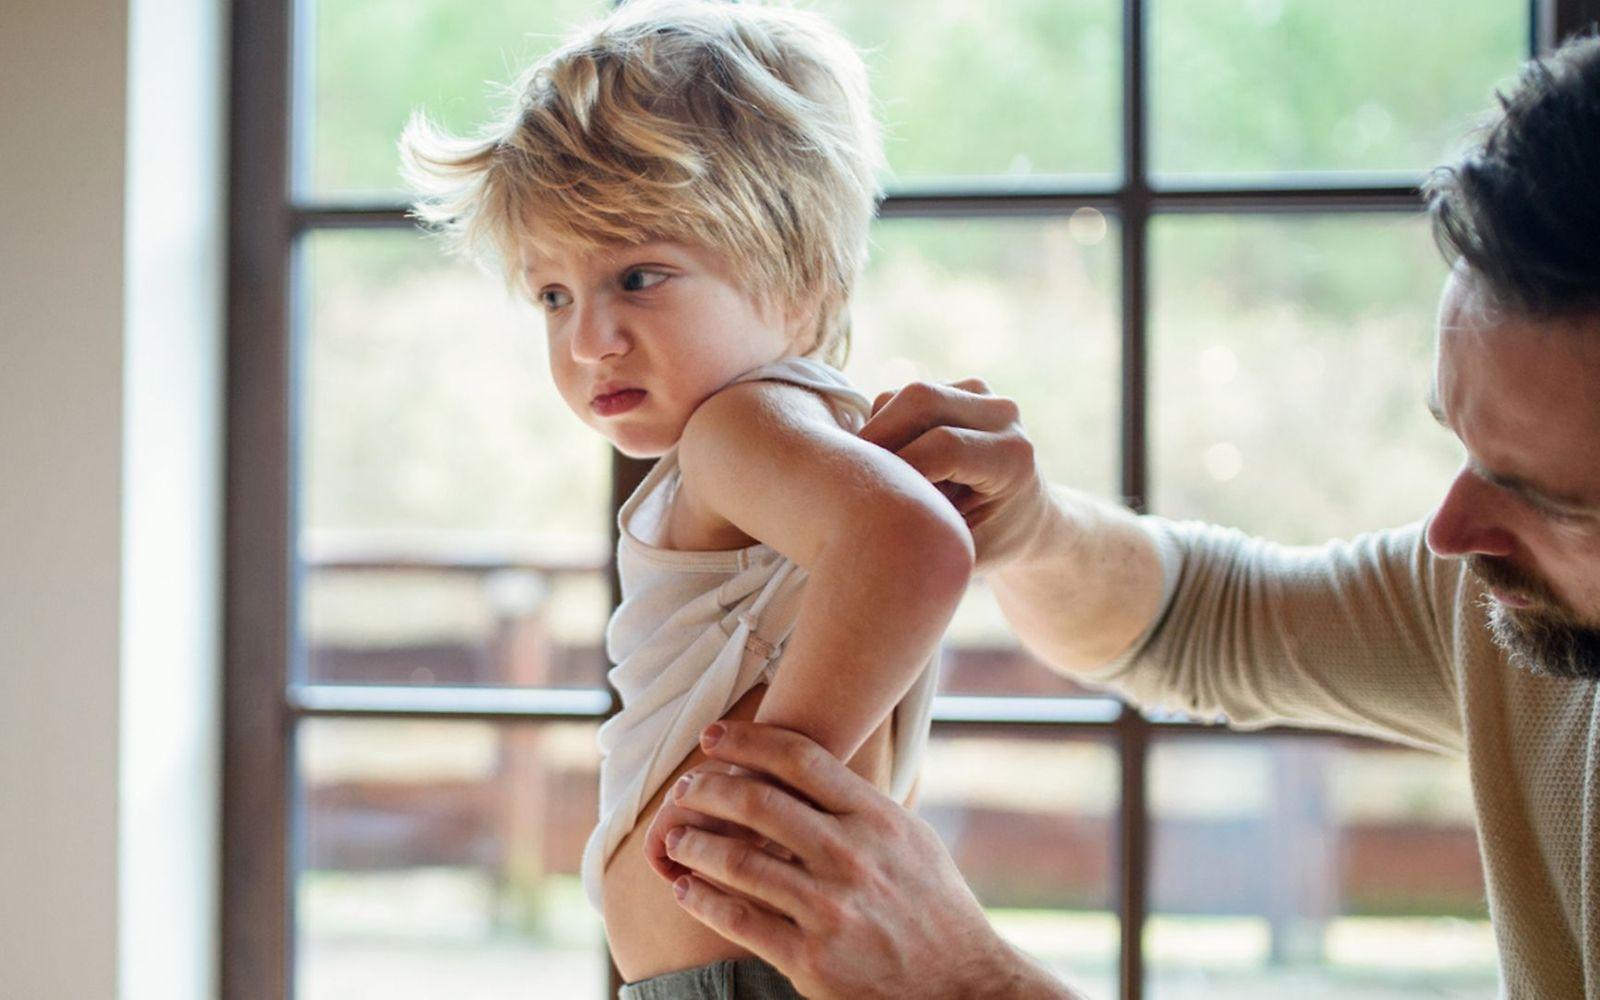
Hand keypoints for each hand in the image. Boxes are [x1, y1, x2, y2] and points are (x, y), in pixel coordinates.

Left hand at [665, 722, 1078, 999]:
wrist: (965, 985)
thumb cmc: (934, 907)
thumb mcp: (910, 840)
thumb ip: (860, 805)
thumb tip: (805, 768)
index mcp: (877, 818)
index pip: (800, 759)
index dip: (747, 742)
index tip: (712, 738)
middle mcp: (852, 856)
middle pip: (759, 803)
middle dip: (708, 790)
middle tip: (684, 791)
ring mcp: (831, 909)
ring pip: (740, 862)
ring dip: (695, 846)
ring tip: (676, 840)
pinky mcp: (812, 959)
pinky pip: (740, 920)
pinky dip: (703, 900)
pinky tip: (686, 890)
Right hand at [859, 379, 1052, 573]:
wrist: (1026, 519)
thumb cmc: (991, 546)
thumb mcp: (964, 555)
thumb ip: (926, 536)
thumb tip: (869, 527)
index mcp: (1012, 457)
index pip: (943, 447)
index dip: (897, 469)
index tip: (869, 502)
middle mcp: (1002, 415)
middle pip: (921, 400)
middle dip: (876, 435)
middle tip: (850, 477)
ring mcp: (983, 395)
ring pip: (905, 395)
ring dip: (877, 433)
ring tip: (878, 478)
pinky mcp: (960, 389)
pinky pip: (903, 397)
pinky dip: (883, 427)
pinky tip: (892, 463)